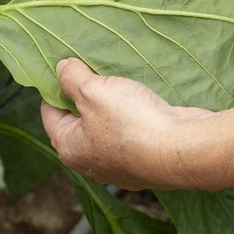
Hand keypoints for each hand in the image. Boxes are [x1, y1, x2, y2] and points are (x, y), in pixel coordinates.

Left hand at [39, 59, 220, 190]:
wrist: (184, 149)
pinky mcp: (145, 161)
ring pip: (107, 127)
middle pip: (79, 121)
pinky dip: (133, 118)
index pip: (50, 112)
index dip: (56, 87)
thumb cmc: (132, 123)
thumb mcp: (93, 91)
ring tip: (120, 84)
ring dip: (112, 106)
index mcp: (70, 148)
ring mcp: (120, 165)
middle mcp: (91, 162)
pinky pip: (131, 133)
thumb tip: (61, 68)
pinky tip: (141, 102)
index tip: (68, 68)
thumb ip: (72, 77)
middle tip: (95, 72)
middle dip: (85, 96)